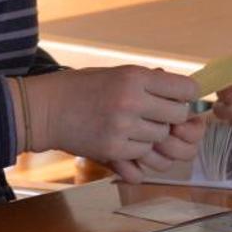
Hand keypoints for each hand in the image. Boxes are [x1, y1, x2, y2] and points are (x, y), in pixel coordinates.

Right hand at [22, 66, 197, 166]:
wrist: (44, 109)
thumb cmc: (81, 88)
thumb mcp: (116, 74)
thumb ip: (149, 83)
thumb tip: (186, 94)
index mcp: (135, 76)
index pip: (186, 89)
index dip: (186, 96)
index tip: (179, 98)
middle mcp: (132, 100)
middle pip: (178, 117)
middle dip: (172, 118)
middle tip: (156, 116)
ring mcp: (122, 128)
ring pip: (161, 139)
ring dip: (153, 137)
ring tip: (134, 128)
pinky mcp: (112, 150)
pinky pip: (143, 158)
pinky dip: (137, 154)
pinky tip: (124, 143)